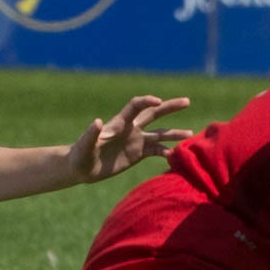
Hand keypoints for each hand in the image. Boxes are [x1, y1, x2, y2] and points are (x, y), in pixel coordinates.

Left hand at [68, 95, 193, 181]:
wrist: (81, 168)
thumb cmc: (80, 154)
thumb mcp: (84, 146)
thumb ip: (90, 134)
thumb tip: (98, 122)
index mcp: (119, 123)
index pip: (136, 107)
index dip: (146, 101)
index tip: (158, 101)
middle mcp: (131, 129)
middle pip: (153, 114)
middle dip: (169, 107)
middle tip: (187, 101)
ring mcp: (136, 141)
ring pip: (159, 133)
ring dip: (174, 133)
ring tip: (190, 133)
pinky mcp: (138, 154)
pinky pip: (156, 151)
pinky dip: (167, 152)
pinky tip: (177, 156)